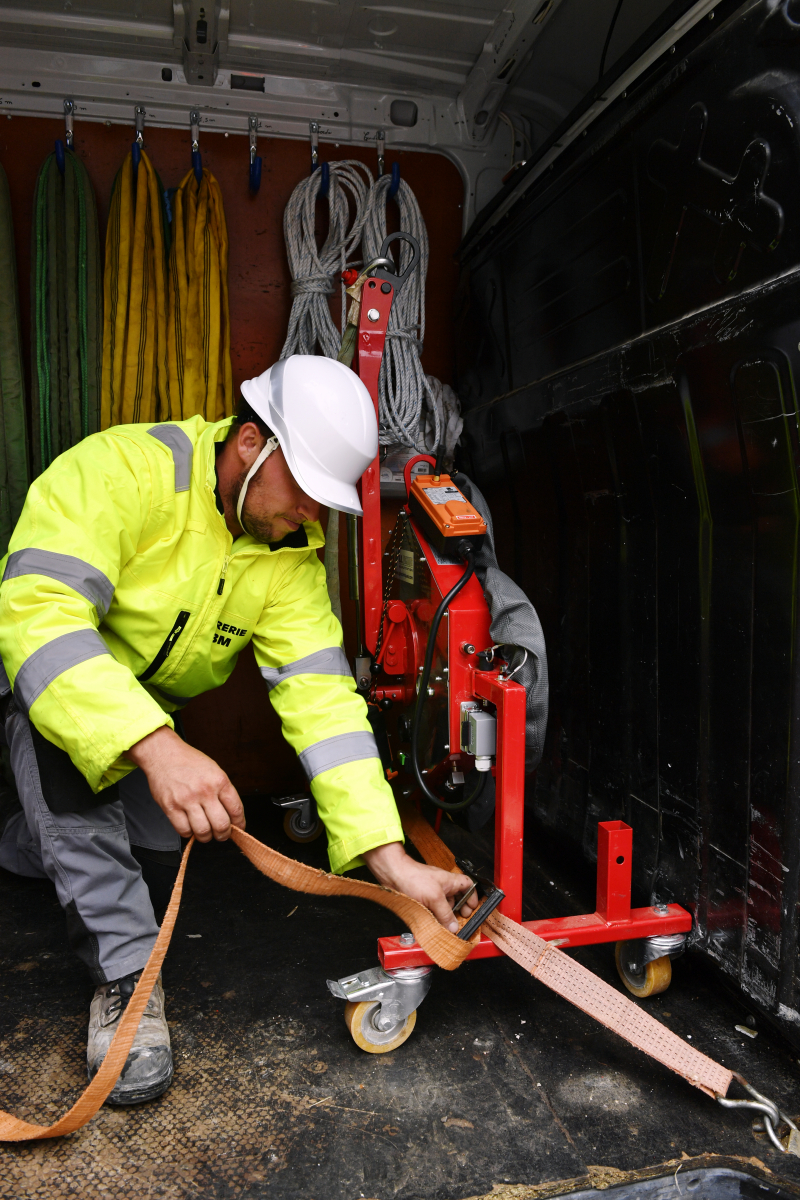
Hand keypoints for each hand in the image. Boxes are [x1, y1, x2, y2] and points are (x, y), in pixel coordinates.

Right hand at [127, 725, 244, 842]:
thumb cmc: (189, 762)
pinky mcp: (170, 807)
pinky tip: (190, 827)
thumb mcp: (214, 770)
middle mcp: (205, 791)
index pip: (236, 810)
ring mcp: (187, 800)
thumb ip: (223, 791)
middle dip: (223, 835)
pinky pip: (183, 830)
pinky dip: (189, 833)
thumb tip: (231, 815)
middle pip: (221, 825)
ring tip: (205, 832)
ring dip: (206, 837)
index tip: (238, 828)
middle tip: (221, 834)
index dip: (239, 824)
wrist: (163, 754)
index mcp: (219, 781)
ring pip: (203, 832)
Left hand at [363, 842, 477, 932]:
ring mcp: (433, 892)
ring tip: (446, 926)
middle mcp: (443, 886)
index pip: (469, 887)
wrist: (392, 875)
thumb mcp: (434, 898)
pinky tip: (433, 923)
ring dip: (446, 916)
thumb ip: (446, 913)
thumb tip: (454, 926)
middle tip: (460, 921)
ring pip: (445, 906)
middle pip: (458, 899)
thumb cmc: (413, 878)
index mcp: (451, 881)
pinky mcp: (423, 898)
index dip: (473, 898)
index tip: (472, 910)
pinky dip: (435, 917)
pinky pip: (433, 909)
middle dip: (459, 911)